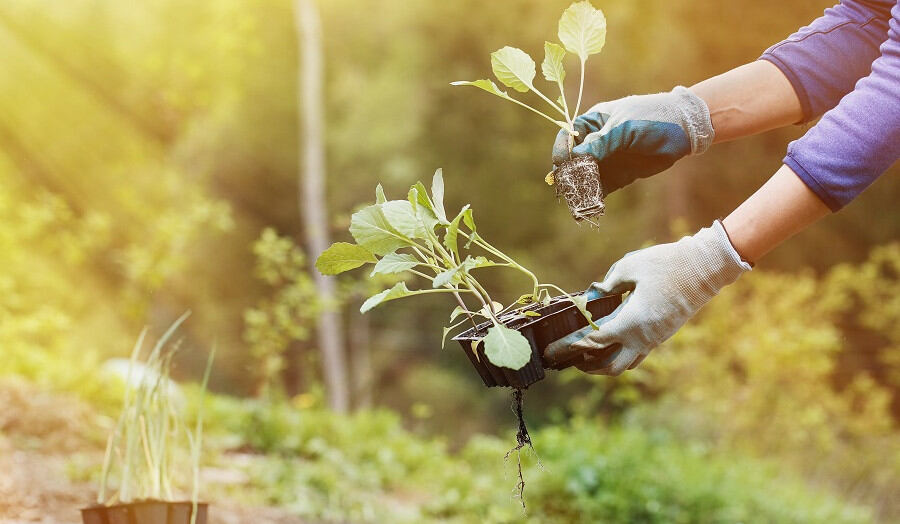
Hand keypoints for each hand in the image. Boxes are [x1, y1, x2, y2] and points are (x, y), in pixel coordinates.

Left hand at [544, 221, 749, 374]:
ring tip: (586, 355)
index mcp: (632, 322)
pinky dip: (620, 354)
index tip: (554, 348)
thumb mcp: (630, 266)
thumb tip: (593, 294)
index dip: (571, 346)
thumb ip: (607, 284)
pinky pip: (638, 354)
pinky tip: (611, 343)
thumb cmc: (667, 264)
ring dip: (604, 364)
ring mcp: (656, 339)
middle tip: (569, 358)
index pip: (594, 342)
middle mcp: (644, 338)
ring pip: (626, 364)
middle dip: (587, 366)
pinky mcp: (664, 334)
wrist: (706, 267)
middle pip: (610, 367)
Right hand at [551, 87, 713, 193]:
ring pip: (585, 177)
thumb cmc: (652, 118)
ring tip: (579, 202)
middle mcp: (596, 142)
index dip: (562, 150)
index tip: (562, 163)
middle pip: (573, 160)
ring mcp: (607, 160)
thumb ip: (600, 143)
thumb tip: (574, 158)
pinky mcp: (618, 176)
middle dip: (569, 174)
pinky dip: (595, 197)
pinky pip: (601, 188)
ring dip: (580, 189)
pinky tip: (592, 206)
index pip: (568, 137)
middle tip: (569, 187)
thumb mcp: (625, 128)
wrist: (684, 129)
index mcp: (593, 123)